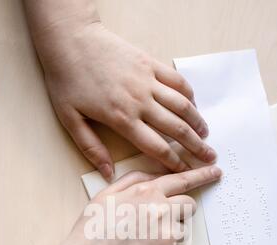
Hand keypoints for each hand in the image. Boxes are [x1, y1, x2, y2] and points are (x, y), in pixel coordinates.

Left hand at [35, 21, 215, 179]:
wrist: (70, 40)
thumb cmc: (66, 80)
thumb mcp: (70, 120)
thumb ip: (91, 148)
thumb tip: (107, 173)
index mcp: (122, 119)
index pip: (156, 148)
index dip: (175, 162)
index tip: (186, 171)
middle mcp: (140, 102)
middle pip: (176, 129)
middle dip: (196, 146)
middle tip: (210, 157)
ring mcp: (147, 81)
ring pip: (181, 105)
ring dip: (197, 121)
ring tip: (207, 134)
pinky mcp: (149, 63)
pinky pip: (176, 80)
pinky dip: (188, 93)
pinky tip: (193, 103)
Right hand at [57, 165, 221, 244]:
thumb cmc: (92, 231)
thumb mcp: (105, 195)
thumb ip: (132, 181)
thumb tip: (152, 177)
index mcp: (146, 192)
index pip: (182, 179)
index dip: (201, 175)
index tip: (215, 172)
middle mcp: (162, 209)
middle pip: (189, 205)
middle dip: (179, 210)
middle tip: (158, 222)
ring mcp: (168, 232)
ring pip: (182, 228)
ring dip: (169, 233)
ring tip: (142, 242)